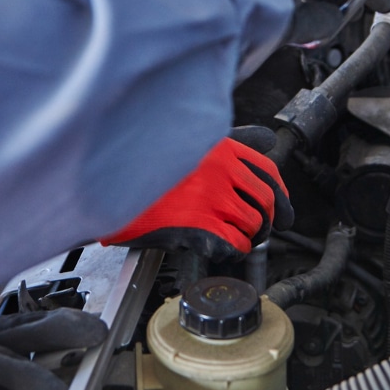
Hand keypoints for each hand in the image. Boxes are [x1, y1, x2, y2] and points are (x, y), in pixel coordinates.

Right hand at [101, 129, 292, 261]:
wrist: (109, 183)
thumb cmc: (145, 162)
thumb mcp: (190, 140)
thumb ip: (231, 139)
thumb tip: (267, 139)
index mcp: (220, 148)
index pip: (267, 172)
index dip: (280, 195)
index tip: (281, 209)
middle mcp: (220, 170)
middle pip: (265, 201)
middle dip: (269, 220)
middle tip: (263, 231)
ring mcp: (209, 198)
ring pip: (252, 225)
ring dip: (250, 237)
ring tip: (238, 239)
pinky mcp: (197, 225)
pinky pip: (233, 244)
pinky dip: (234, 250)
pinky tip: (223, 247)